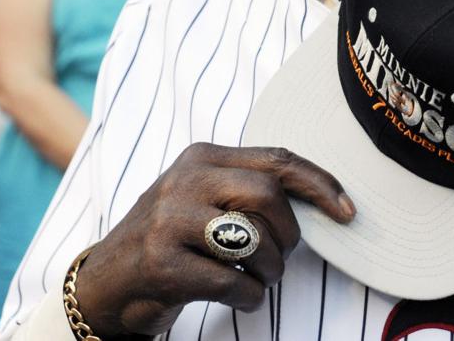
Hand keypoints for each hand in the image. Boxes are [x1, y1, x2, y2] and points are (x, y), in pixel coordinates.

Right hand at [74, 144, 353, 336]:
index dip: (320, 184)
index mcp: (201, 157)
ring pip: (254, 239)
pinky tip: (239, 297)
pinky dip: (248, 297)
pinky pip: (233, 281)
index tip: (348, 211)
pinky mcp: (161, 263)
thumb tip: (324, 195)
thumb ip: (248, 187)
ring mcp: (169, 220)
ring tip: (257, 279)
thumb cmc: (171, 239)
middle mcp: (184, 180)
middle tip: (281, 258)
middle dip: (289, 234)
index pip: (277, 160)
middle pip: (269, 195)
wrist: (105, 284)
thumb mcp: (203, 197)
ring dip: (269, 270)